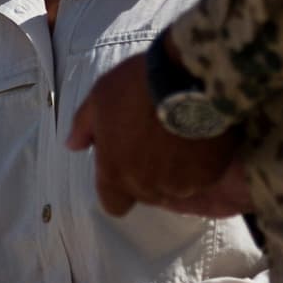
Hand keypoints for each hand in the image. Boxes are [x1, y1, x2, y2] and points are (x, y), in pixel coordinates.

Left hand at [68, 54, 241, 216]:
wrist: (190, 78)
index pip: (113, 204)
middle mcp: (147, 186)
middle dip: (147, 175)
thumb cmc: (136, 86)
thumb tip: (72, 146)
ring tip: (177, 138)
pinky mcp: (210, 174)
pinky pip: (202, 177)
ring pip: (175, 188)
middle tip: (153, 143)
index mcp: (115, 172)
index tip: (124, 165)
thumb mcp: (99, 98)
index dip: (117, 189)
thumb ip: (83, 127)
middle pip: (146, 194)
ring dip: (174, 171)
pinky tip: (198, 138)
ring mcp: (181, 183)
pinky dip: (199, 164)